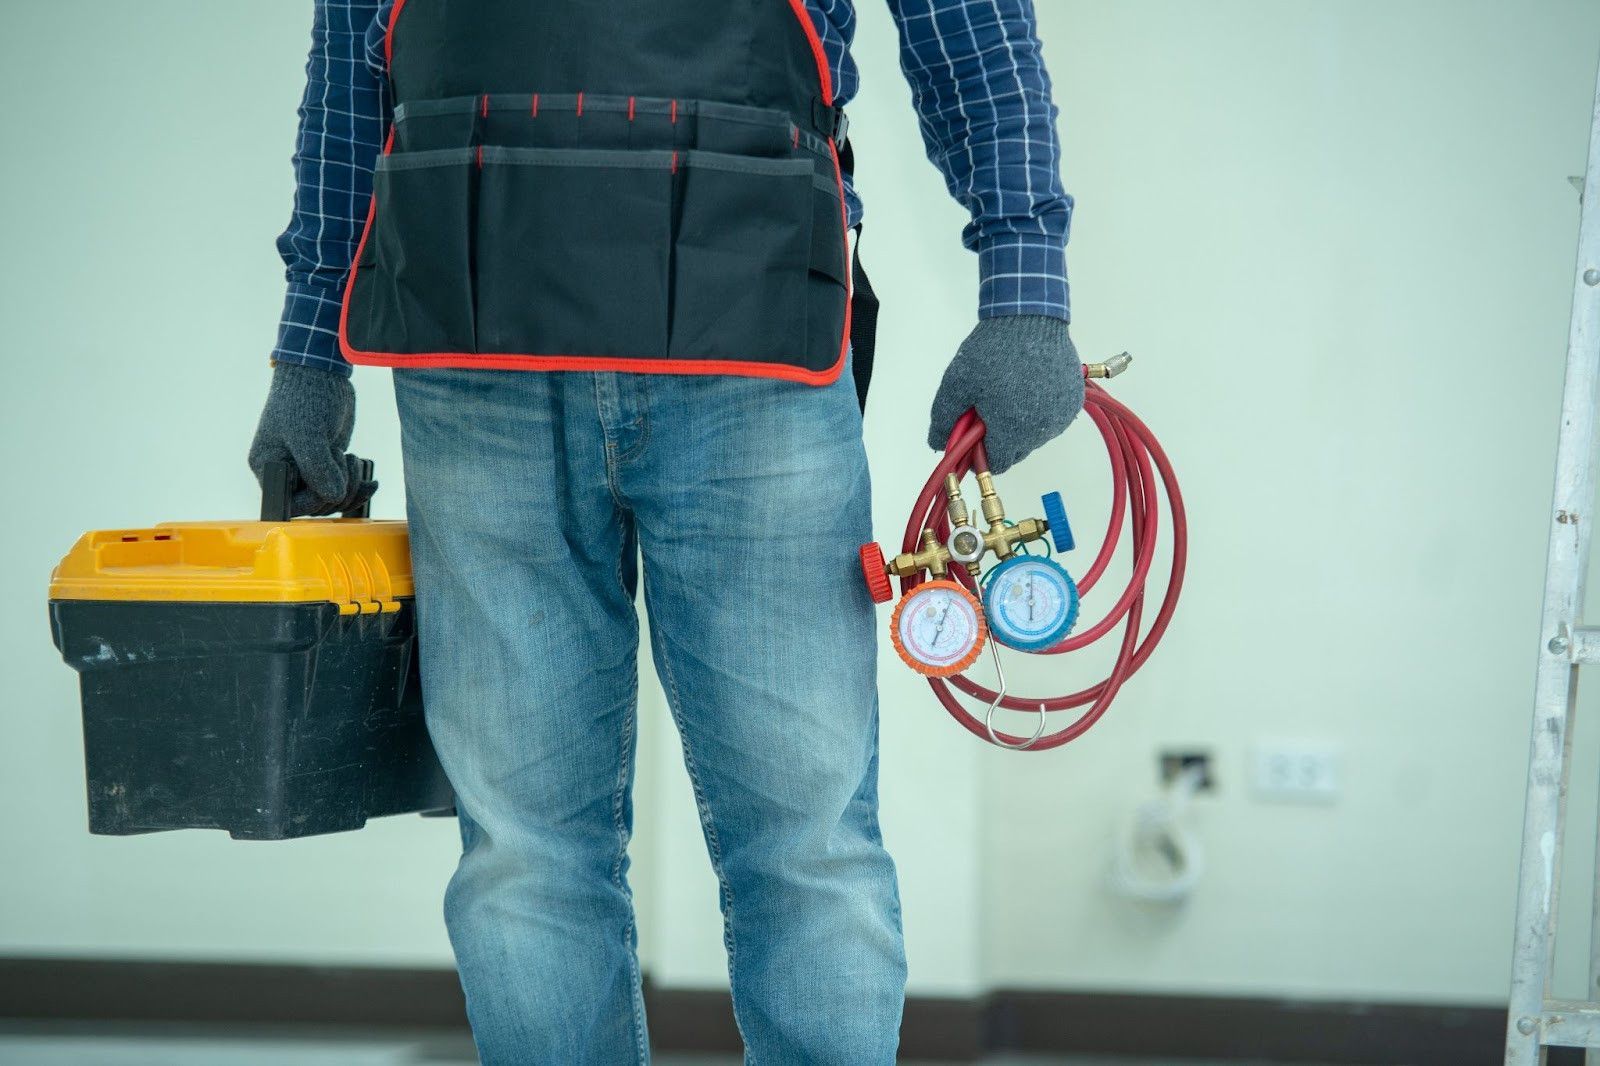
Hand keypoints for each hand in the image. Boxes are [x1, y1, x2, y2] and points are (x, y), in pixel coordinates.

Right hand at [248, 364, 376, 516]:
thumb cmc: (306, 398)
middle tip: (343, 457)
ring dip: (350, 486)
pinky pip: (343, 488)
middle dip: (337, 488)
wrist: (321, 373)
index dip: (315, 499)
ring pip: (332, 498)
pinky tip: (372, 482)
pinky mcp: (327, 462)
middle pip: (315, 505)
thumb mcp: (308, 434)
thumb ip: (317, 469)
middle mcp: (286, 472)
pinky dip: (359, 487)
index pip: (290, 504)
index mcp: (269, 467)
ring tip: (353, 458)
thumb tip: (333, 497)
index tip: (330, 478)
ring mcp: (308, 468)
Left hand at [927, 316, 1084, 474]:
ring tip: (1010, 393)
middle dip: (1000, 437)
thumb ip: (944, 419)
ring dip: (1020, 424)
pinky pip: (1052, 418)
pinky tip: (1029, 388)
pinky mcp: (1074, 401)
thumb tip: (936, 445)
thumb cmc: (992, 350)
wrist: (1031, 318)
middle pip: (1016, 450)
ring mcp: (1060, 415)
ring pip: (1034, 435)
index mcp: (1012, 430)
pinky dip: (1040, 411)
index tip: (973, 436)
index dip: (980, 453)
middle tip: (988, 408)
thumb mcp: (956, 383)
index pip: (996, 463)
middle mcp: (1042, 429)